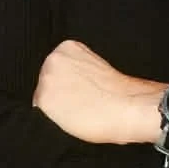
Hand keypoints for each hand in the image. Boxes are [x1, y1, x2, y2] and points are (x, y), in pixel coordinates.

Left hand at [34, 39, 165, 144]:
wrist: (127, 106)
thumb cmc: (119, 92)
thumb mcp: (95, 67)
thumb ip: (77, 71)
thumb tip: (69, 86)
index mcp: (67, 47)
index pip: (56, 69)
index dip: (67, 85)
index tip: (79, 93)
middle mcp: (52, 59)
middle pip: (46, 82)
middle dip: (59, 94)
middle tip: (79, 105)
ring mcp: (46, 79)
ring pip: (43, 97)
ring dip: (56, 107)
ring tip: (79, 112)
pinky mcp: (44, 99)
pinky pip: (41, 114)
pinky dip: (54, 120)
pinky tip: (73, 119)